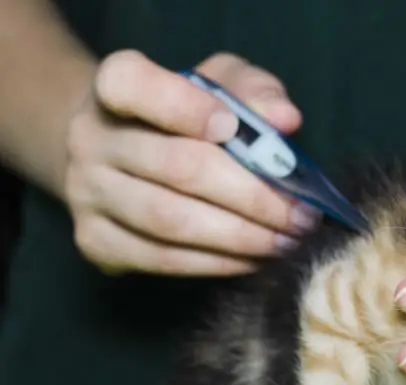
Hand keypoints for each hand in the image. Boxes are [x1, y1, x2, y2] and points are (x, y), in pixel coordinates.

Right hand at [64, 50, 320, 275]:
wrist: (122, 155)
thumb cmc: (187, 114)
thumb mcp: (222, 85)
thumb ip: (254, 92)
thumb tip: (286, 119)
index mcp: (115, 83)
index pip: (133, 85)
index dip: (186, 106)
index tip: (236, 128)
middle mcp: (90, 137)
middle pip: (175, 166)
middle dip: (252, 195)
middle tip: (301, 215)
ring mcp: (86, 193)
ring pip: (170, 220)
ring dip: (240, 237)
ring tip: (287, 241)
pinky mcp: (95, 241)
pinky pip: (162, 259)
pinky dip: (216, 263)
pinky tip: (254, 259)